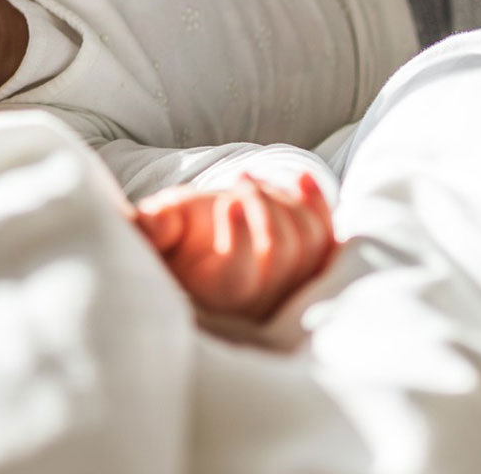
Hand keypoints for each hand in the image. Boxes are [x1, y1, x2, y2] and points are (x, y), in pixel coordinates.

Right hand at [136, 172, 338, 321]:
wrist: (201, 241)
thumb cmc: (175, 234)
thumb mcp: (155, 228)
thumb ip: (152, 226)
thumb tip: (153, 223)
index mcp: (216, 295)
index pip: (239, 276)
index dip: (240, 237)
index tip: (226, 202)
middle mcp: (259, 301)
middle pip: (281, 250)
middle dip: (263, 204)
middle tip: (240, 179)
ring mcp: (290, 286)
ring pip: (308, 241)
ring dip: (285, 200)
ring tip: (252, 182)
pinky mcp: (311, 268)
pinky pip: (328, 240)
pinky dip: (320, 206)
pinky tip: (301, 178)